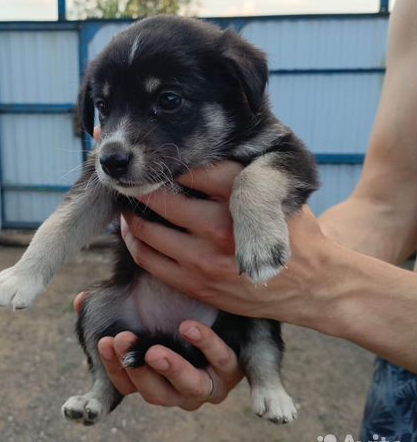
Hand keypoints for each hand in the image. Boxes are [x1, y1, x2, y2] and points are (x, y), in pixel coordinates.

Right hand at [73, 293, 242, 409]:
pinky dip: (205, 346)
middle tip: (122, 341)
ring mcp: (205, 382)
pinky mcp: (230, 368)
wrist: (214, 297)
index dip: (111, 371)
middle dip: (136, 369)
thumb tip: (80, 301)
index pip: (123, 387)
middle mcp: (176, 388)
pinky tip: (188, 327)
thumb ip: (107, 305)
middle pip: (153, 393)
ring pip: (189, 388)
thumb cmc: (165, 302)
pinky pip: (221, 362)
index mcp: (149, 379)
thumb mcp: (133, 302)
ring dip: (171, 370)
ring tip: (154, 351)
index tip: (103, 342)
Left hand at [120, 161, 332, 323]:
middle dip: (142, 186)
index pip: (189, 170)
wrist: (312, 286)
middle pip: (160, 198)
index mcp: (240, 197)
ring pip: (146, 229)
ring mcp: (204, 260)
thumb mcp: (277, 192)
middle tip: (133, 179)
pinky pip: (148, 259)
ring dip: (131, 214)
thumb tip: (196, 156)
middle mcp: (219, 227)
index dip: (170, 163)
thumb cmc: (293, 233)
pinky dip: (135, 241)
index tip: (157, 160)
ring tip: (129, 203)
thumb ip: (240, 174)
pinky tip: (134, 231)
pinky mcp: (196, 285)